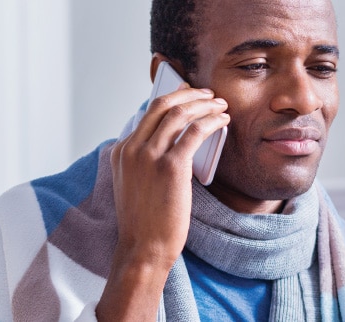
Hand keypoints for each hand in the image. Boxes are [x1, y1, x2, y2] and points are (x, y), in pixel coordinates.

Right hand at [110, 83, 229, 266]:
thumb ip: (145, 160)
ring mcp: (149, 156)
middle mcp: (131, 149)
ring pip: (179, 114)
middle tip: (209, 94)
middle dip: (190, 94)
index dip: (173, 98)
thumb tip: (174, 141)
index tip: (189, 93)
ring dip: (204, 104)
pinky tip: (223, 121)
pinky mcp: (170, 166)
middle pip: (162, 105)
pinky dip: (211, 121)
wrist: (144, 248)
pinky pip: (195, 132)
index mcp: (121, 151)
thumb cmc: (145, 222)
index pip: (148, 112)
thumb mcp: (134, 184)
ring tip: (221, 105)